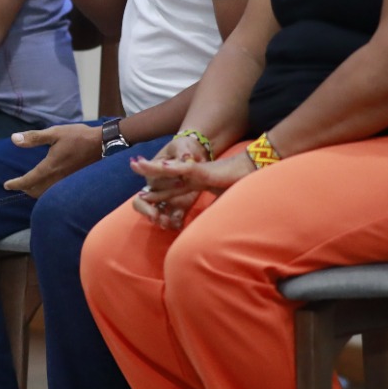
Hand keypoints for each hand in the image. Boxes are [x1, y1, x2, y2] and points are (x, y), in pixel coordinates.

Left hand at [2, 123, 100, 198]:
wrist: (102, 144)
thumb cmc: (78, 137)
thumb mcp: (54, 133)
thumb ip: (33, 138)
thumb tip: (14, 139)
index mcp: (50, 167)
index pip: (28, 181)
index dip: (16, 184)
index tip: (7, 185)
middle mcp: (57, 179)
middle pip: (35, 191)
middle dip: (24, 189)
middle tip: (16, 184)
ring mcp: (66, 182)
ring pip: (45, 194)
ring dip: (35, 192)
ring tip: (29, 186)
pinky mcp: (73, 183)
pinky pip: (55, 192)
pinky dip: (46, 191)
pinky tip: (46, 184)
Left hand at [129, 147, 254, 230]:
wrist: (255, 169)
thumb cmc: (241, 183)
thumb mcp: (224, 201)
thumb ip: (213, 210)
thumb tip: (207, 225)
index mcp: (198, 183)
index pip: (174, 189)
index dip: (158, 193)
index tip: (142, 196)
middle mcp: (194, 176)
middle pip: (166, 178)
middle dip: (148, 175)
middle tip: (132, 168)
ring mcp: (197, 172)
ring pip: (170, 170)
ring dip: (152, 168)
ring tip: (135, 163)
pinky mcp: (204, 170)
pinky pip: (185, 169)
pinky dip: (172, 168)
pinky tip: (158, 166)